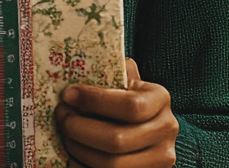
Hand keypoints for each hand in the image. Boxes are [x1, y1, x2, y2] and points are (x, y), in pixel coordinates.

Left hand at [55, 59, 177, 167]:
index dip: (95, 101)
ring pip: (113, 165)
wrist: (144, 128)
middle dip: (80, 129)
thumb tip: (75, 70)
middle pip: (117, 140)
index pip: (129, 106)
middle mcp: (166, 131)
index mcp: (159, 99)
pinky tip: (73, 157)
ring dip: (80, 151)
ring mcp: (160, 161)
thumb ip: (110, 73)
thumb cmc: (125, 97)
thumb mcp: (124, 81)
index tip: (68, 95)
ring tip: (65, 136)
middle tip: (61, 118)